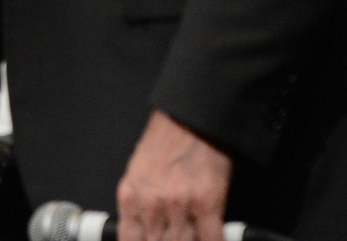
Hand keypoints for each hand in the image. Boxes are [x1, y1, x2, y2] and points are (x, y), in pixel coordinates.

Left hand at [116, 110, 232, 240]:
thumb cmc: (165, 142)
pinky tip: (215, 240)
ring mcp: (179, 205)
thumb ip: (138, 205)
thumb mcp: (138, 173)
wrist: (190, 117)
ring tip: (189, 236)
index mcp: (131, 196)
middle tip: (175, 236)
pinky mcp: (206, 203)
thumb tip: (143, 233)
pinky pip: (211, 239)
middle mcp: (151, 204)